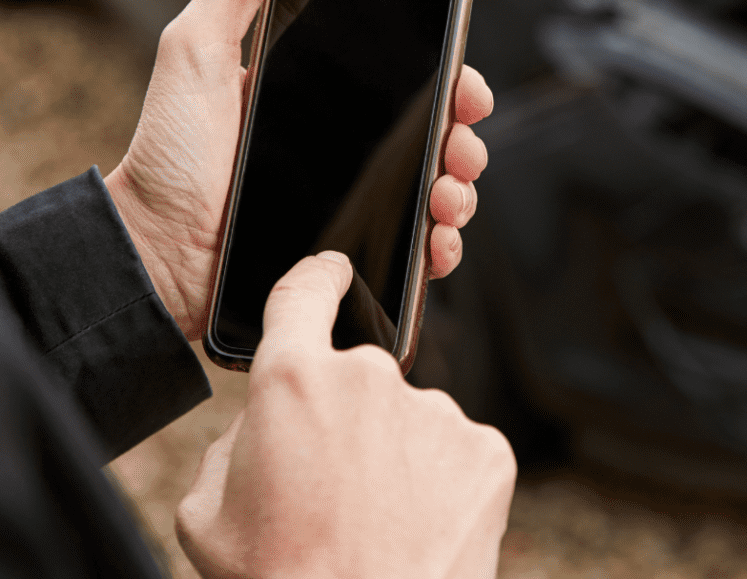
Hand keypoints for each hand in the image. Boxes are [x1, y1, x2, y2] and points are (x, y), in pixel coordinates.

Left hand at [104, 0, 492, 340]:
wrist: (151, 256)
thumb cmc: (167, 155)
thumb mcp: (197, 49)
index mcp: (320, 94)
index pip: (406, 79)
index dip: (449, 78)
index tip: (467, 86)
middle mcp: (342, 144)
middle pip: (433, 134)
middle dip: (464, 139)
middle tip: (461, 145)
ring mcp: (350, 201)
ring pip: (433, 189)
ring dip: (459, 190)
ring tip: (447, 196)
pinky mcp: (348, 254)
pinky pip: (411, 250)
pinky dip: (439, 248)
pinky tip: (436, 242)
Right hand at [176, 252, 515, 578]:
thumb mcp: (206, 516)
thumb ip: (233, 440)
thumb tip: (265, 422)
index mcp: (294, 380)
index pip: (304, 292)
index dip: (314, 279)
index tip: (329, 273)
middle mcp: (371, 378)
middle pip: (358, 375)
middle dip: (345, 420)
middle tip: (334, 491)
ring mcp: (436, 411)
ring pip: (409, 418)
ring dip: (395, 456)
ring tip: (378, 523)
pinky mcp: (485, 448)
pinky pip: (455, 450)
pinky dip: (440, 482)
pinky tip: (419, 528)